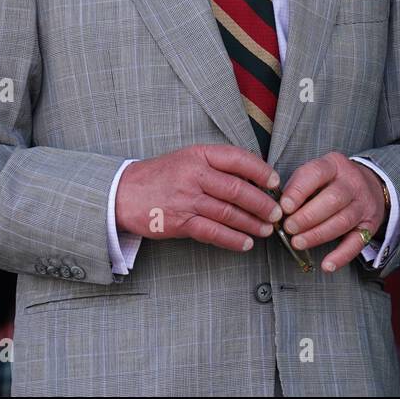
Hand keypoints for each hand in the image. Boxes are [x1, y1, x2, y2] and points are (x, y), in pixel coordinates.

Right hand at [114, 144, 282, 251]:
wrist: (123, 193)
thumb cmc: (162, 175)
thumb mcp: (189, 159)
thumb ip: (217, 166)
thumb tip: (254, 179)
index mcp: (200, 155)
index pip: (238, 159)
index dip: (261, 171)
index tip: (276, 182)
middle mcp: (194, 175)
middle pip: (237, 190)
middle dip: (262, 204)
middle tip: (277, 213)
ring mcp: (186, 199)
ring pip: (228, 213)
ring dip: (251, 223)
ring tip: (266, 229)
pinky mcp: (179, 222)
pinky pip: (212, 232)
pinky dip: (232, 239)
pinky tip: (245, 243)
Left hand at [279, 152, 385, 272]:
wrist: (371, 184)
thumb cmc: (333, 182)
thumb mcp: (318, 173)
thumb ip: (298, 186)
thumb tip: (276, 208)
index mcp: (334, 165)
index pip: (317, 173)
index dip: (299, 191)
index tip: (284, 207)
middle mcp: (352, 183)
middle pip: (333, 199)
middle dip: (308, 216)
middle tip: (289, 227)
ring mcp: (363, 204)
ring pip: (343, 221)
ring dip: (318, 235)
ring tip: (298, 242)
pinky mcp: (369, 225)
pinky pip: (356, 243)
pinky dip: (341, 256)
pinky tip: (326, 265)